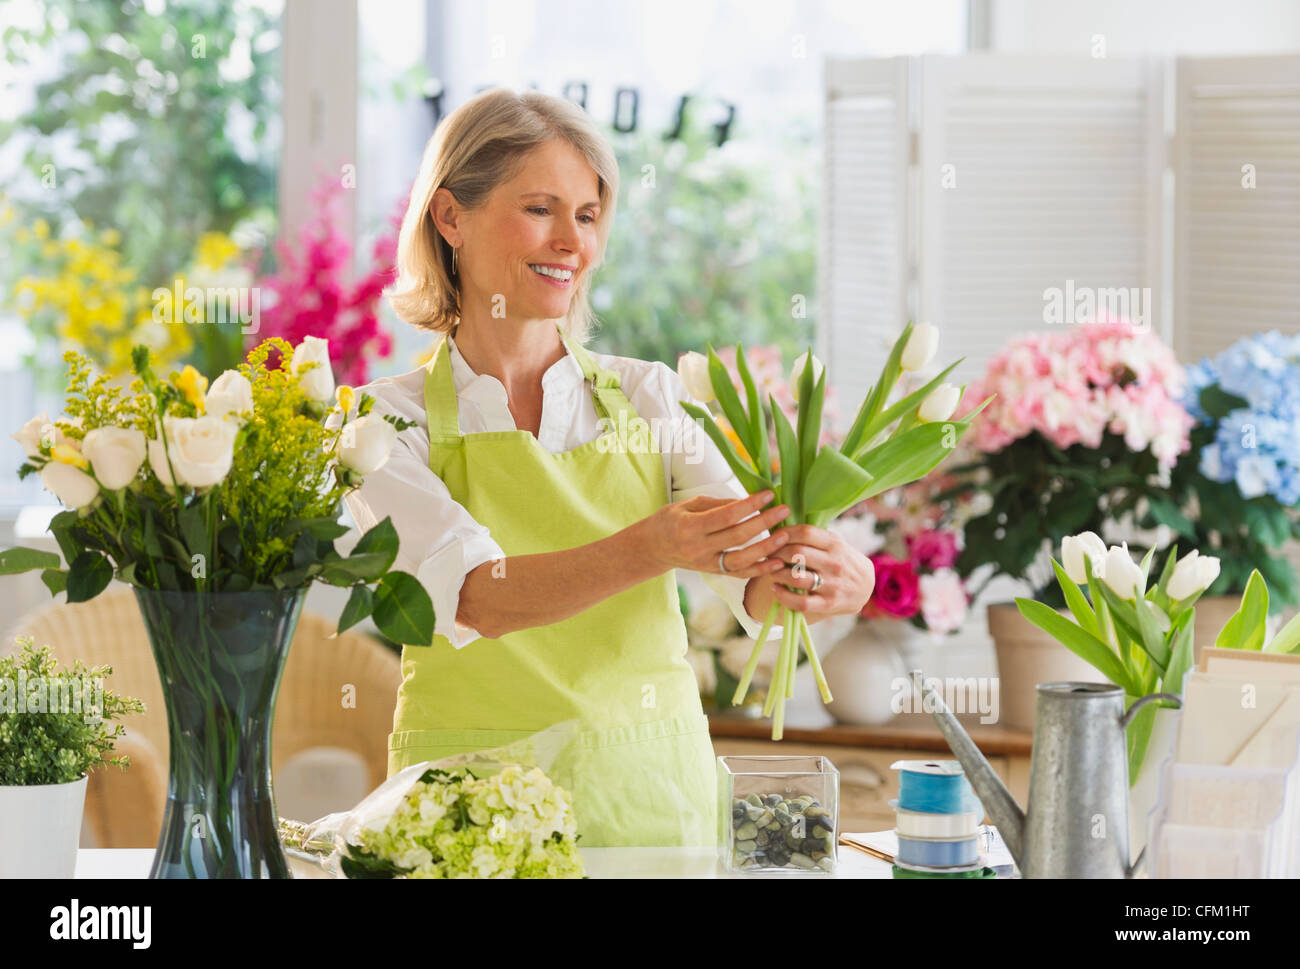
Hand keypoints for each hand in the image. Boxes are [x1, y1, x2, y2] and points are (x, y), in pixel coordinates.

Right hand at [638, 490, 790, 578]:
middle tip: (784, 509)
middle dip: (763, 522)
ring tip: (785, 536)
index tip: (768, 494)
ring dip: (766, 549)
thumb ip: (717, 504)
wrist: (652, 548)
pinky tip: (776, 562)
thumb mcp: (688, 504)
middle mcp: (698, 548)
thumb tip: (747, 502)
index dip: (749, 505)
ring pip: (741, 560)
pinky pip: (739, 574)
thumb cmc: (670, 520)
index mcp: (690, 526)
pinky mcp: (713, 573)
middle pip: (737, 536)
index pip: (726, 516)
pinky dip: (759, 570)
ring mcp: (706, 564)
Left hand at [766, 524, 874, 619]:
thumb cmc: (843, 560)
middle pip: (796, 553)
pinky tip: (775, 588)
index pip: (804, 532)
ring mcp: (832, 585)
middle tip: (768, 554)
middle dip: (775, 553)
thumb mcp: (836, 543)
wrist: (866, 587)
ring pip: (795, 577)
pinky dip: (782, 595)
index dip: (784, 533)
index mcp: (835, 544)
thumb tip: (781, 528)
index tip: (773, 536)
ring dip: (776, 573)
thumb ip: (814, 537)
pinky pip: (800, 602)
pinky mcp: (828, 604)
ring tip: (771, 570)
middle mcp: (834, 563)